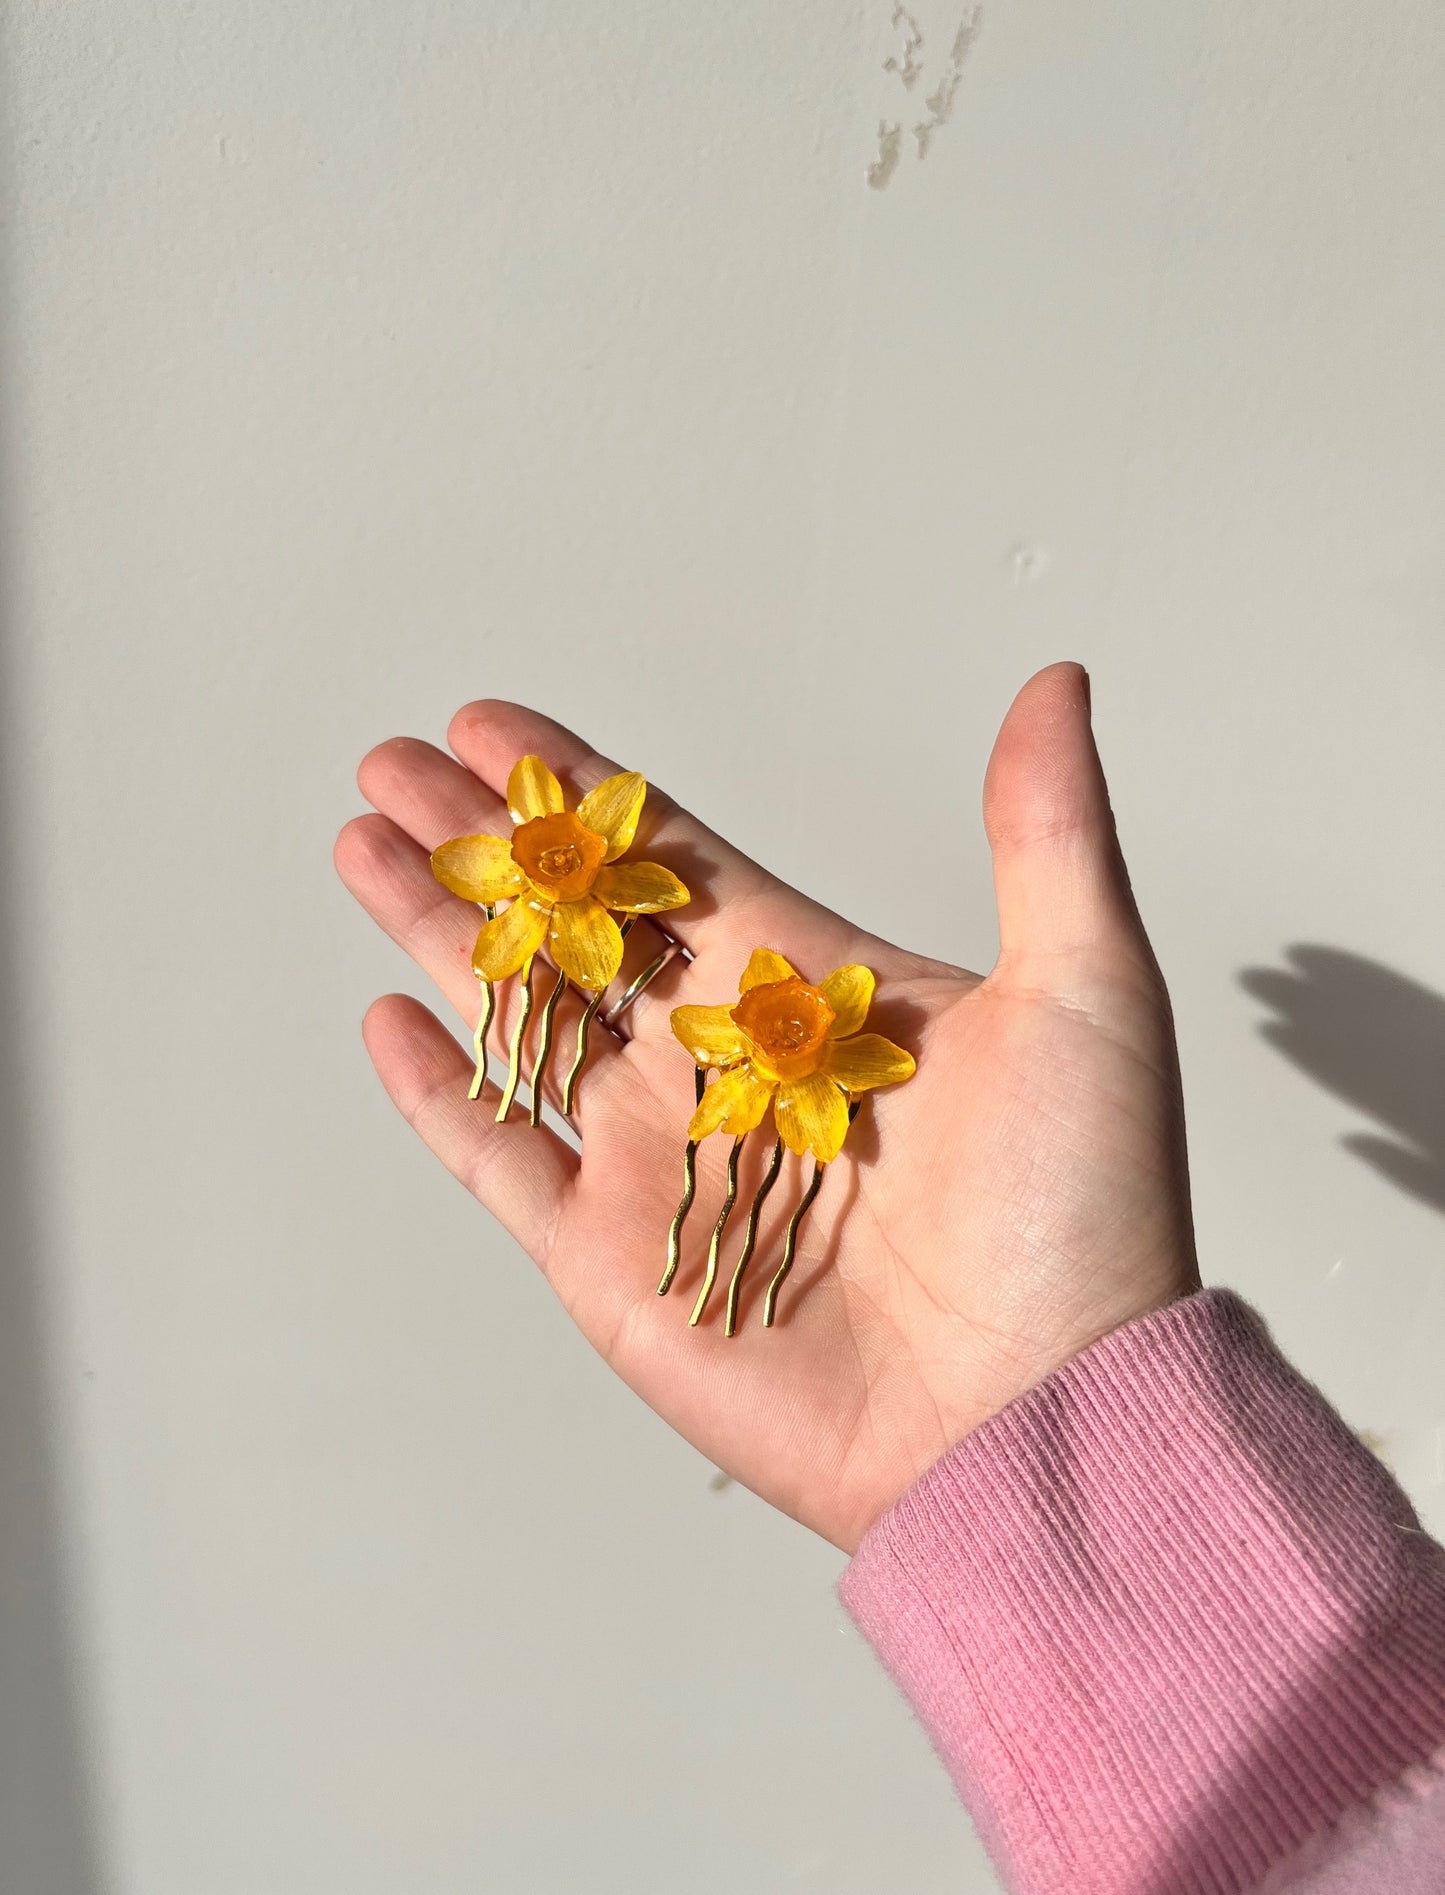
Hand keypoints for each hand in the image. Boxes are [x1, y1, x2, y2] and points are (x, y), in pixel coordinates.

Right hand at [334, 663, 1197, 1551]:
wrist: (1037, 1416)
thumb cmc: (1081, 1213)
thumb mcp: (1087, 991)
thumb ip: (1046, 831)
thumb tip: (1058, 683)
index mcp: (813, 986)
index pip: (670, 865)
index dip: (581, 792)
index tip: (496, 726)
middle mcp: (726, 1062)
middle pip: (576, 925)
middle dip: (487, 842)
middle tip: (400, 764)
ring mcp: (663, 1159)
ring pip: (525, 1018)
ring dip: (443, 931)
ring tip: (367, 844)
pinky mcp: (616, 1260)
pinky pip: (504, 1159)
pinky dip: (443, 1094)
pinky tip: (393, 1018)